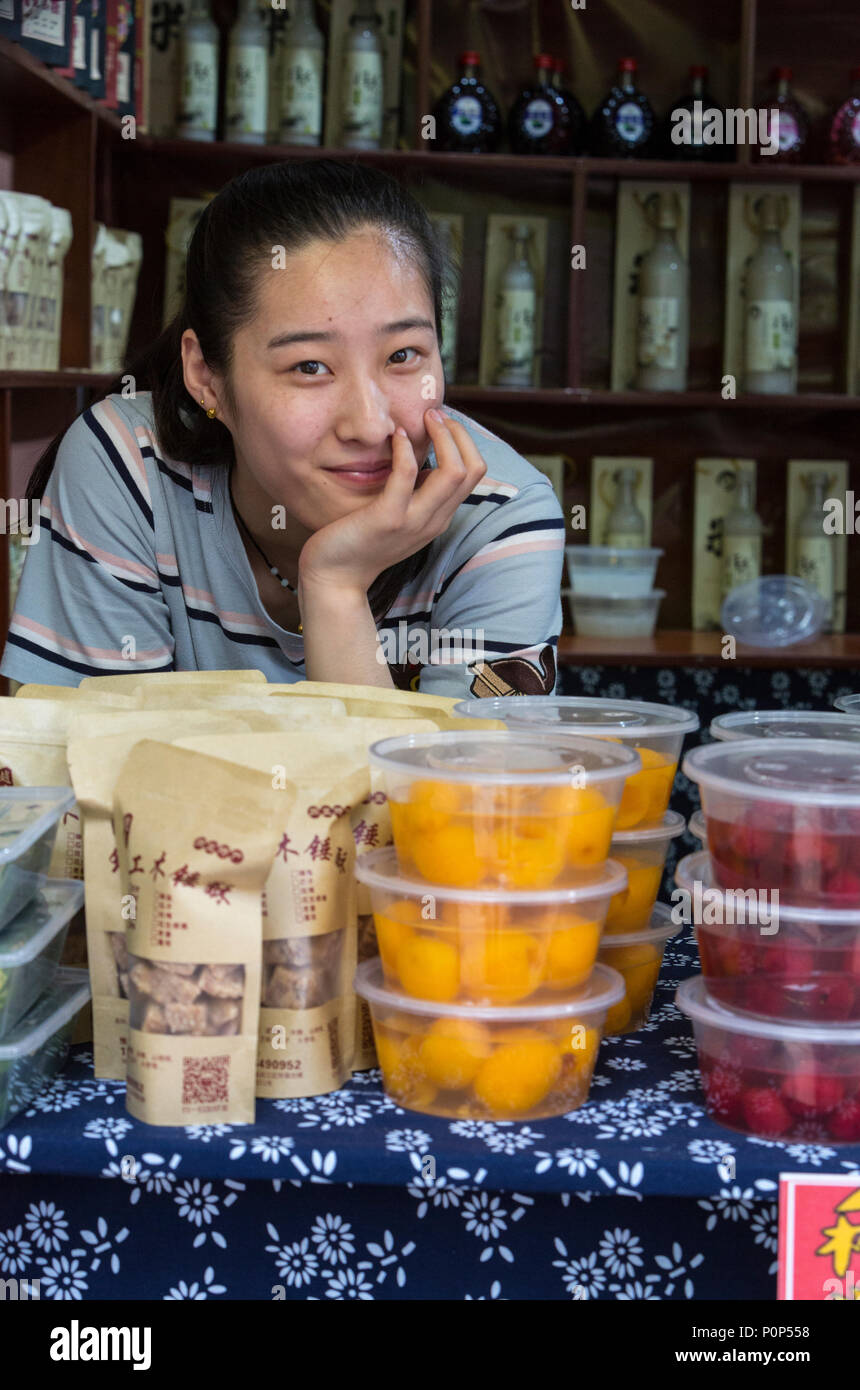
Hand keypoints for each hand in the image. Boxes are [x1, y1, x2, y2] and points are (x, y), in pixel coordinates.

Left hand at [297, 408, 487, 595]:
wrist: (336, 577)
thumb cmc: (362, 540)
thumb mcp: (401, 514)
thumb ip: (417, 492)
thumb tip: (426, 456)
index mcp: (440, 517)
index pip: (475, 473)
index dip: (464, 441)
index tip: (442, 423)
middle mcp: (434, 520)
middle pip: (472, 469)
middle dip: (458, 433)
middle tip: (434, 414)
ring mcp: (414, 521)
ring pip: (452, 471)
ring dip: (441, 436)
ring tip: (423, 418)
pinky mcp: (388, 518)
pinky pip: (408, 474)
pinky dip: (405, 449)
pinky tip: (395, 435)